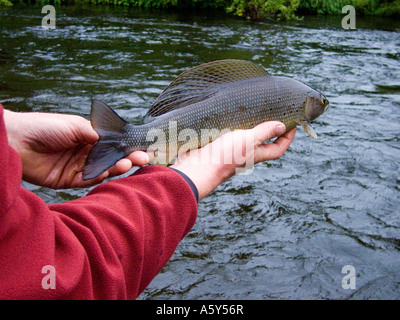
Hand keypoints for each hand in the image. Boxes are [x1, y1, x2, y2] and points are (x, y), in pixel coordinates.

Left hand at [4, 110, 149, 188]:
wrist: (17, 141)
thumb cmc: (44, 127)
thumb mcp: (74, 125)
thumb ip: (95, 134)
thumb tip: (112, 141)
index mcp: (87, 137)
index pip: (112, 144)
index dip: (127, 146)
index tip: (142, 148)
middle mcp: (84, 152)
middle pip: (110, 158)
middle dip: (127, 158)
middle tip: (142, 158)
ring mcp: (77, 167)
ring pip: (102, 170)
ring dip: (116, 168)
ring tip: (127, 163)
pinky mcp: (68, 180)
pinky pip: (88, 181)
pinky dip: (99, 177)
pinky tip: (109, 172)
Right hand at [171, 122, 295, 200]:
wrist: (198, 168)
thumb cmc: (225, 156)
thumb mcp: (249, 140)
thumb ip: (264, 132)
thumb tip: (282, 126)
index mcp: (256, 154)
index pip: (278, 148)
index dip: (288, 138)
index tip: (292, 125)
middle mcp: (245, 155)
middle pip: (262, 145)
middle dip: (268, 132)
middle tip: (272, 115)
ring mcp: (230, 152)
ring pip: (243, 140)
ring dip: (247, 128)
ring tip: (250, 113)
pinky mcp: (216, 148)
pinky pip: (226, 137)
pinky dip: (230, 128)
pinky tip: (227, 118)